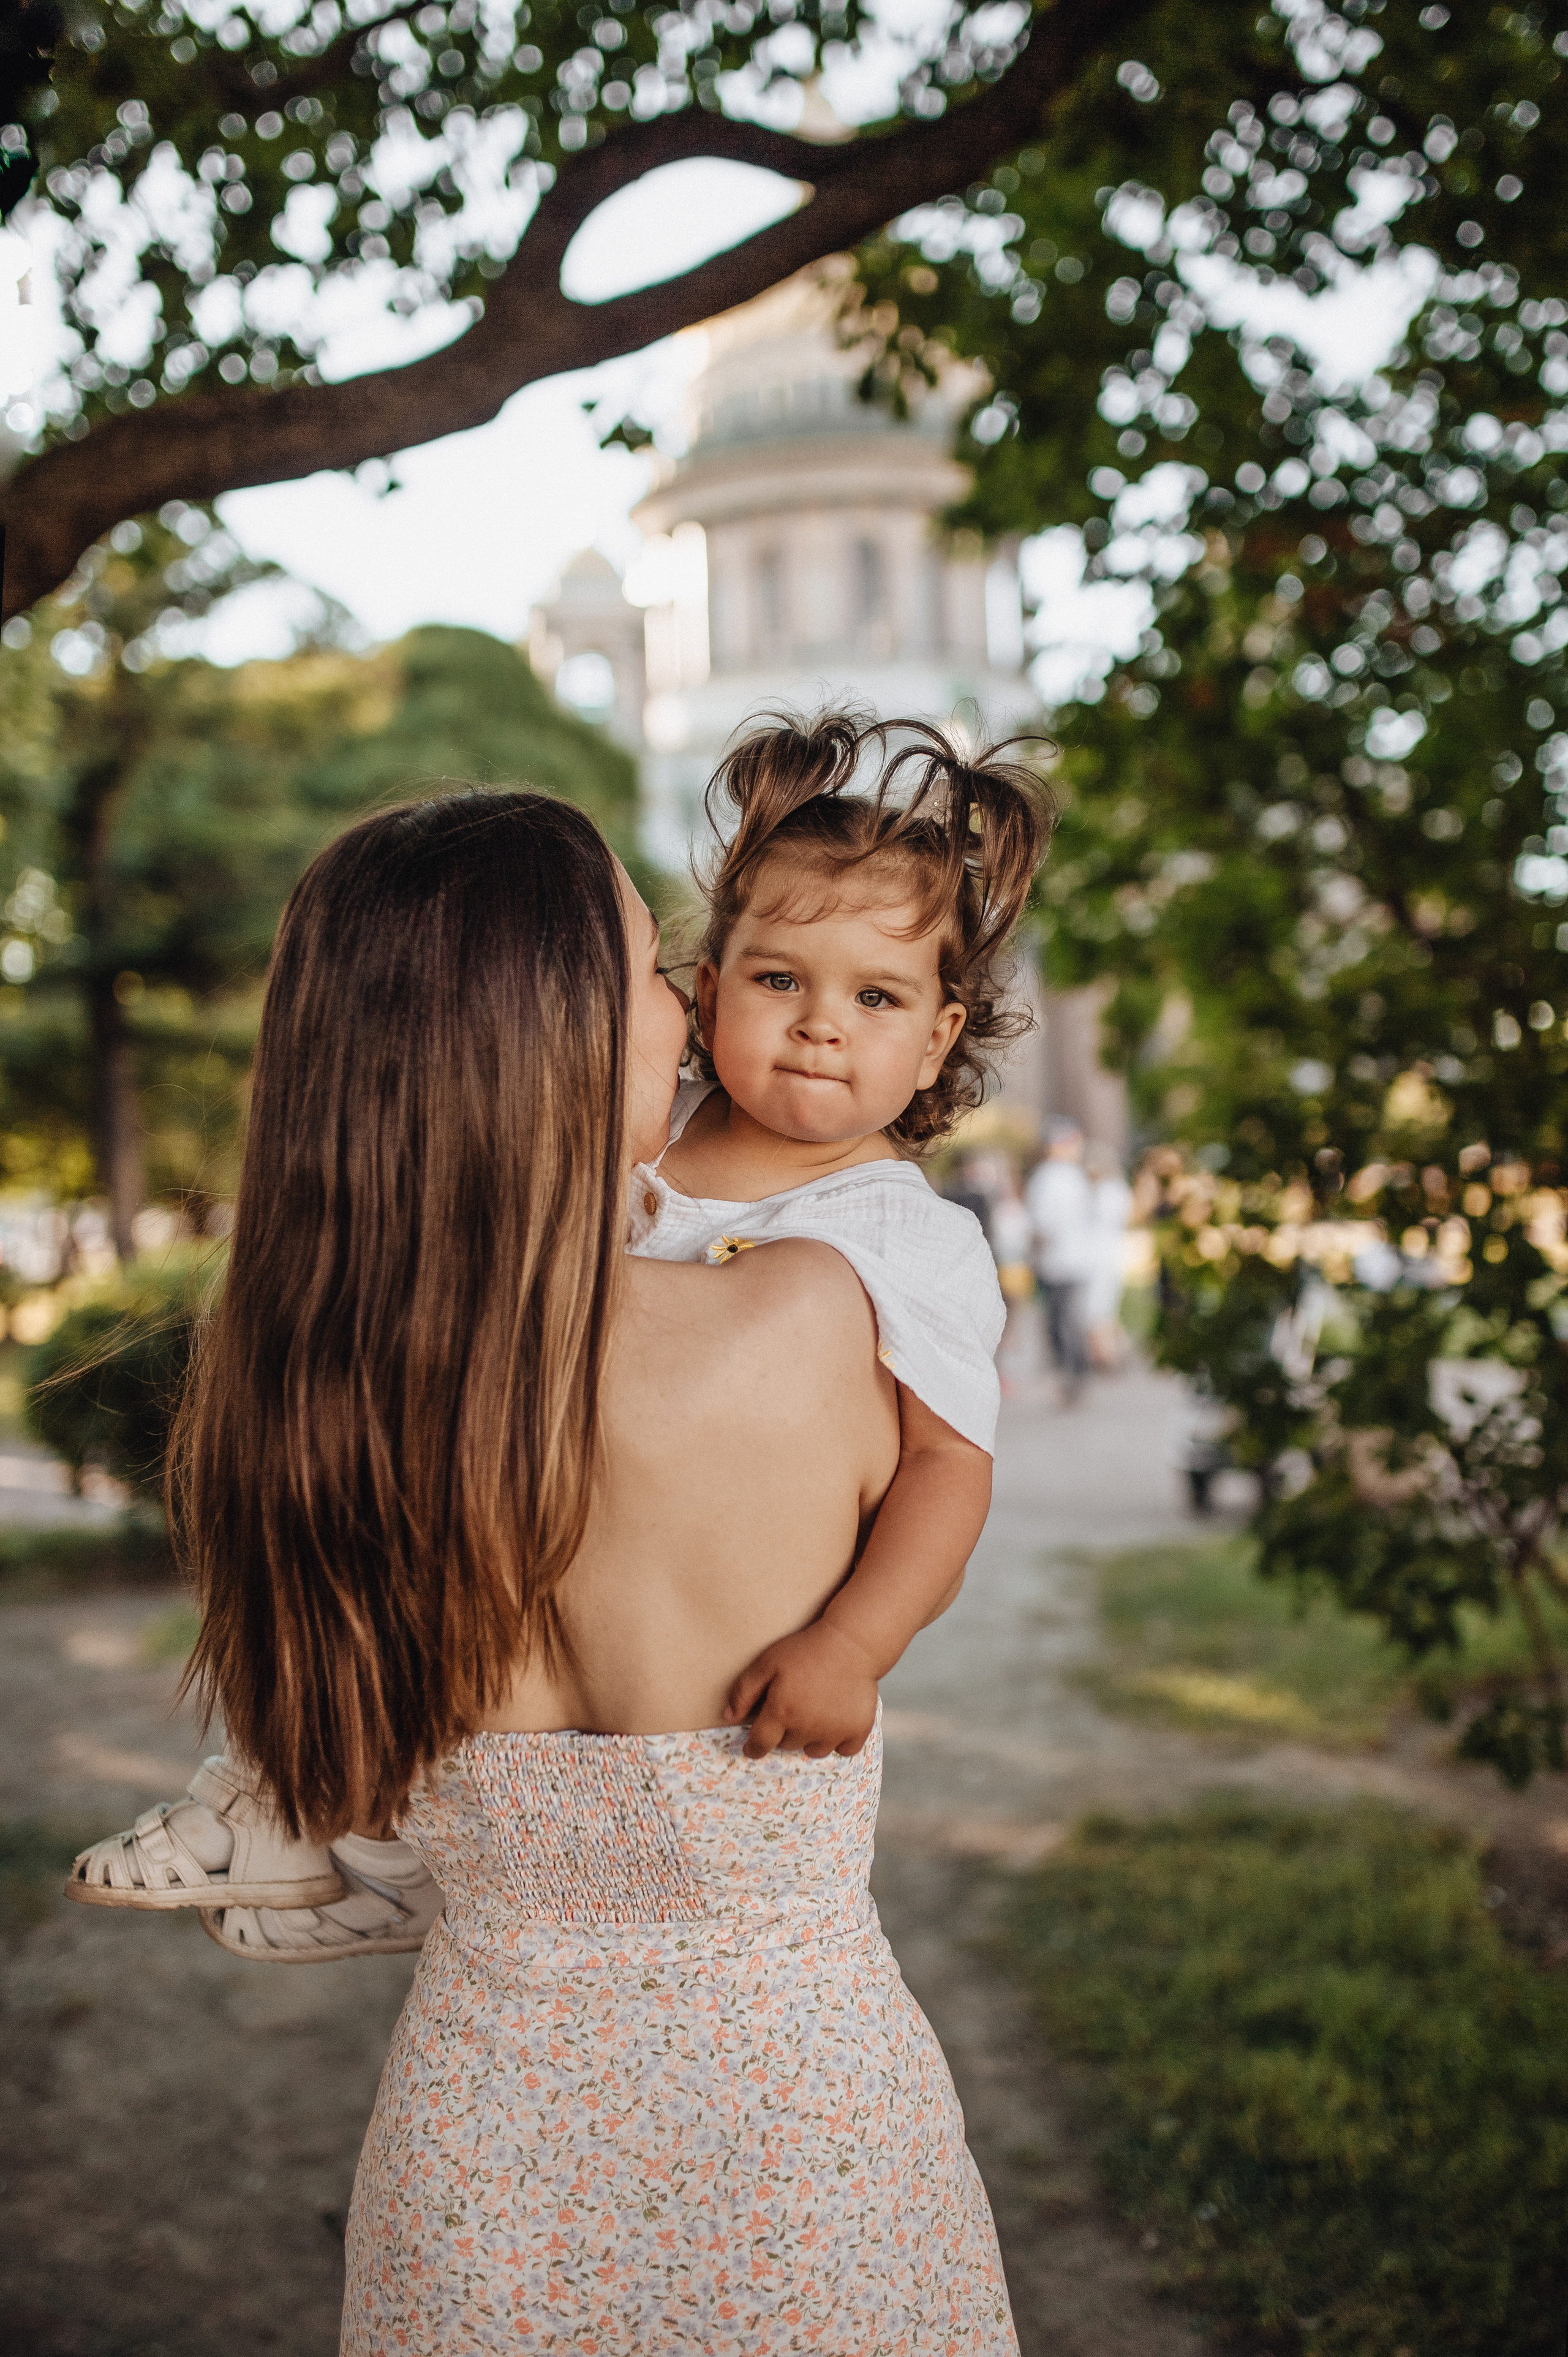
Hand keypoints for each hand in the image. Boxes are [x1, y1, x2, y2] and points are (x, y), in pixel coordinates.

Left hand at [723, 1621, 880, 1760]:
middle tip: (790, 1710)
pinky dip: (839, 1741)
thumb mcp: (767, 1662)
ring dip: (809, 1739)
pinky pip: (844, 1751)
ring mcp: (834, 1731)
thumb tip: (728, 1716)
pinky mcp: (858, 1730)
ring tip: (813, 1715)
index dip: (753, 1748)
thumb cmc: (805, 1649)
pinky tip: (836, 1721)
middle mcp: (807, 1728)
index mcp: (782, 1712)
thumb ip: (744, 1691)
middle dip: (783, 1733)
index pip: (760, 1744)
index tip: (752, 1747)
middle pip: (787, 1745)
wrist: (851, 1642)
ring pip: (814, 1751)